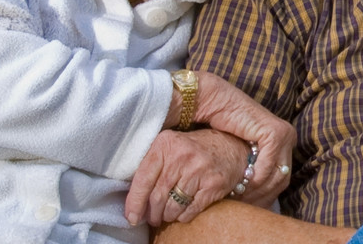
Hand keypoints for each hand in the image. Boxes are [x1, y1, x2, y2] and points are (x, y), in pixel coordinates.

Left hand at [126, 129, 249, 225]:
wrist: (232, 146)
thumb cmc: (195, 149)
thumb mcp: (172, 146)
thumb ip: (154, 164)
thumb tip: (134, 198)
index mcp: (166, 143)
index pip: (143, 177)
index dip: (134, 201)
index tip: (131, 217)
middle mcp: (182, 156)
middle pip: (157, 196)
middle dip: (151, 213)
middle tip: (151, 218)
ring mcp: (199, 170)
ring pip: (172, 206)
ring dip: (166, 216)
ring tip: (166, 215)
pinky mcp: (213, 185)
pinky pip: (190, 211)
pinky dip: (182, 217)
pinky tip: (182, 213)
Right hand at [190, 71, 296, 201]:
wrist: (212, 102)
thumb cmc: (220, 128)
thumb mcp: (238, 155)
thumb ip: (247, 172)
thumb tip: (250, 203)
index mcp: (282, 143)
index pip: (280, 179)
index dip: (264, 198)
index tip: (248, 211)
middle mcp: (288, 137)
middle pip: (281, 180)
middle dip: (261, 198)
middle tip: (243, 210)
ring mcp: (285, 134)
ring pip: (276, 176)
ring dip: (257, 191)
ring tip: (239, 201)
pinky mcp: (276, 133)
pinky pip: (268, 166)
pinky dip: (255, 179)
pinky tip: (239, 186)